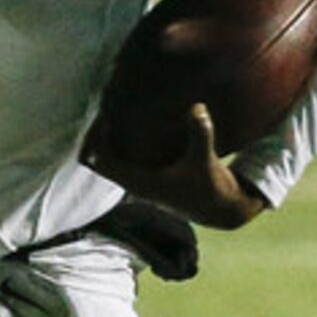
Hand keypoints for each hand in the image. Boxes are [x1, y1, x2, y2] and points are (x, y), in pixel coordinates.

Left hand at [83, 102, 272, 229]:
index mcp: (139, 182)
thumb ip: (200, 134)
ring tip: (112, 109)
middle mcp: (133, 183)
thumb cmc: (211, 189)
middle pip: (95, 158)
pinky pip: (121, 159)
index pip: (100, 160)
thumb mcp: (205, 161)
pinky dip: (119, 142)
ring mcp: (139, 181)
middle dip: (95, 134)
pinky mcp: (148, 176)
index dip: (95, 137)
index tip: (105, 112)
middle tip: (105, 105)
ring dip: (106, 138)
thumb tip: (197, 107)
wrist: (221, 210)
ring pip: (107, 159)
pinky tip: (129, 121)